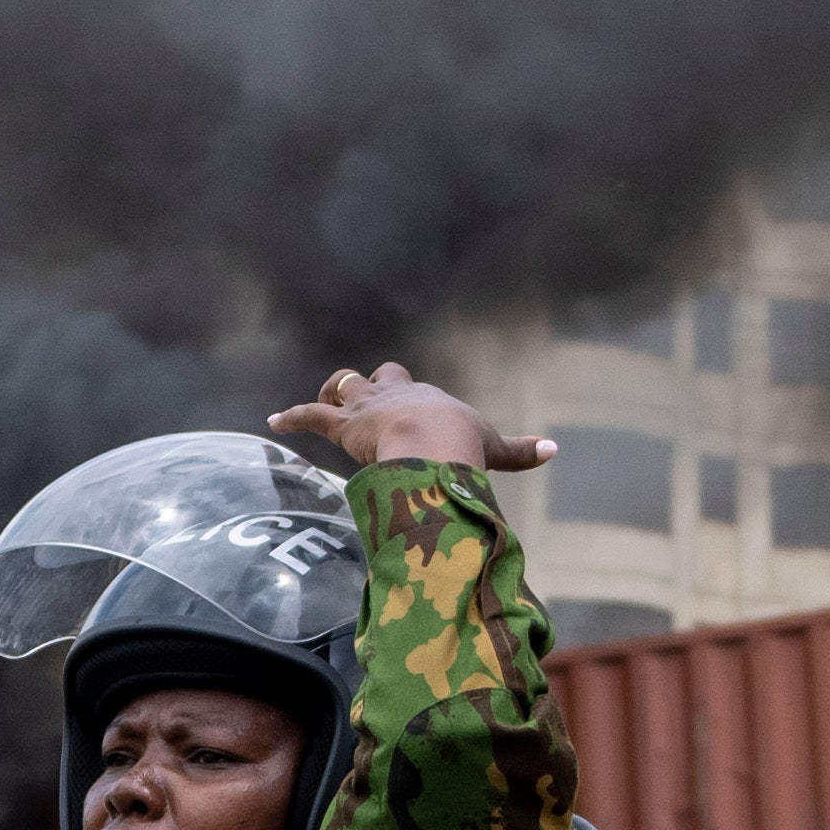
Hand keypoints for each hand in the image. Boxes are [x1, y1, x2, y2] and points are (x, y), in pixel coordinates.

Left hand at [268, 362, 546, 477]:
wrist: (433, 443)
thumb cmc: (463, 446)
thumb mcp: (493, 449)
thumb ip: (521, 452)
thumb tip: (556, 451)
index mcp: (428, 398)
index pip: (414, 390)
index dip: (408, 399)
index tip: (408, 412)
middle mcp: (395, 394)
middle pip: (378, 377)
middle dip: (370, 387)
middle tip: (364, 405)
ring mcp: (367, 407)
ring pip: (342, 388)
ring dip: (332, 396)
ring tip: (324, 407)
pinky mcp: (342, 425)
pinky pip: (311, 415)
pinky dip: (291, 417)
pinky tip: (273, 421)